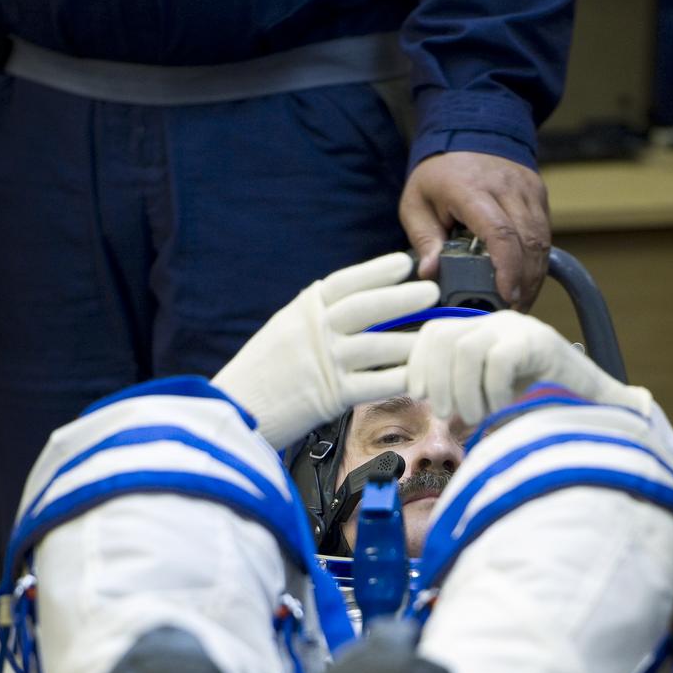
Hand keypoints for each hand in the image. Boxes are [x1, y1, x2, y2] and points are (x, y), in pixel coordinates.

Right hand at [212, 253, 438, 448]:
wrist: (236, 409)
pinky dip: (403, 379)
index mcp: (304, 310)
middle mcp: (316, 331)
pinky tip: (422, 375)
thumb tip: (362, 308)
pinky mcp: (332, 397)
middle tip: (431, 292)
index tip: (403, 263)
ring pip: (379, 347)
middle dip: (403, 299)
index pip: (346, 283)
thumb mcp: (286, 330)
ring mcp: (325, 363)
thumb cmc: (262, 373)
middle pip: (368, 308)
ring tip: (436, 337)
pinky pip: (377, 384)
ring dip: (411, 342)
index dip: (377, 271)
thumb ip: (320, 318)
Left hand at [399, 152, 550, 309]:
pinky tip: (526, 282)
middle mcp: (506, 186)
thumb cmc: (439, 175)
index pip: (500, 232)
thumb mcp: (416, 203)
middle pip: (528, 241)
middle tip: (512, 311)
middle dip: (524, 281)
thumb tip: (429, 273)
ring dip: (534, 276)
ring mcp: (527, 188)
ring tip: (520, 302)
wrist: (469, 129)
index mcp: (472, 189)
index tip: (507, 296)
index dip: (507, 268)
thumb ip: (423, 238)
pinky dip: (537, 262)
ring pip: (542, 240)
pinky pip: (544, 233)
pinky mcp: (538, 193)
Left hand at [407, 310, 637, 425]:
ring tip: (480, 417)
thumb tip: (428, 403)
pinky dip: (494, 392)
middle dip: (438, 381)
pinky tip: (505, 408)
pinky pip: (498, 361)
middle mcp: (500, 324)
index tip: (417, 393)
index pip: (435, 332)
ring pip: (467, 349)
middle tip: (451, 415)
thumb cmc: (544, 412)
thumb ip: (463, 397)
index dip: (419, 362)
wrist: (600, 414)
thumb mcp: (494, 402)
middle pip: (444, 338)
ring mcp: (522, 329)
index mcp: (485, 333)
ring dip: (466, 392)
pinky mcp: (541, 342)